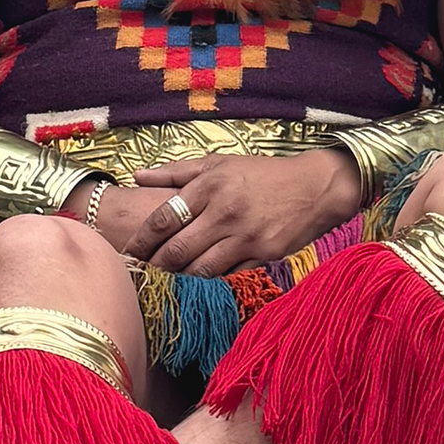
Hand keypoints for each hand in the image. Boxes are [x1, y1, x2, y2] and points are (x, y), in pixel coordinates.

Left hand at [104, 147, 363, 275]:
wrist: (315, 187)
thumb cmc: (262, 174)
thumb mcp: (220, 164)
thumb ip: (177, 172)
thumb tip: (138, 175)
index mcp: (209, 184)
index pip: (163, 219)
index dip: (141, 240)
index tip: (128, 253)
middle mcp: (224, 210)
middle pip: (176, 250)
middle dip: (154, 266)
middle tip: (141, 275)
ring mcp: (244, 234)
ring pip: (199, 269)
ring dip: (180, 277)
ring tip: (167, 279)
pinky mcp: (262, 253)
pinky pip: (227, 274)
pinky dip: (210, 278)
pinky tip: (200, 278)